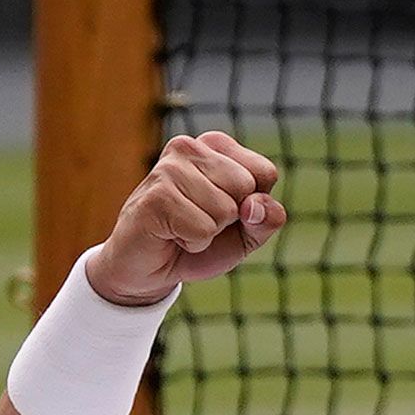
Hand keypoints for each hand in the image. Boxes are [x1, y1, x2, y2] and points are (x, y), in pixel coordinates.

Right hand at [87, 131, 286, 306]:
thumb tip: (254, 206)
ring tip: (182, 228)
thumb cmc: (197, 240)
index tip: (221, 211)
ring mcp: (169, 169)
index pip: (264, 172)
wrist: (147, 269)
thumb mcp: (246, 232)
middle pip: (246, 187)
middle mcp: (189, 147)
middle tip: (197, 221)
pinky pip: (203, 230)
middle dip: (229, 218)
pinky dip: (193, 243)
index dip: (252, 206)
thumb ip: (267, 217)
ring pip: (225, 210)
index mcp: (214, 144)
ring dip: (208, 233)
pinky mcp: (155, 196)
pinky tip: (170, 236)